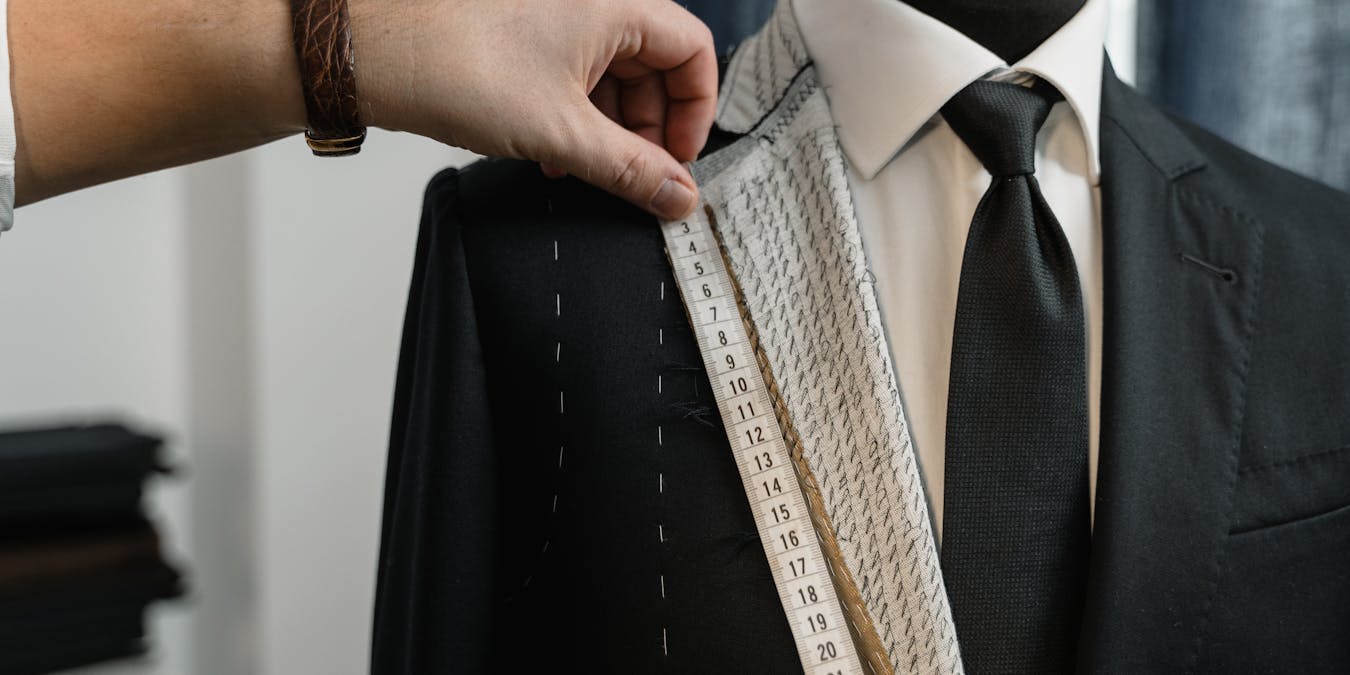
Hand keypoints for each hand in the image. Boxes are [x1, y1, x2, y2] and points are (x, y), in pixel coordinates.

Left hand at [352, 0, 717, 219]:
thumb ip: (631, 171)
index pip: (693, 52)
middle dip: (647, 129)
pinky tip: (554, 153)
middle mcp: (591, 1)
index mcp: (615, 4)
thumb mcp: (562, 135)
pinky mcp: (526, 34)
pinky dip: (575, 116)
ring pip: (611, 74)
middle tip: (635, 178)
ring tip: (583, 171)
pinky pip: (574, 74)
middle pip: (654, 66)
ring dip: (608, 130)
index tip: (678, 160)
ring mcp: (557, 15)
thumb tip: (678, 197)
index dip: (697, 111)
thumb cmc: (458, 66)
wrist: (376, 54)